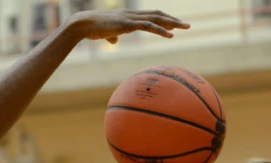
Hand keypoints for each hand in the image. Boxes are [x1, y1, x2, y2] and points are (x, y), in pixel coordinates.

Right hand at [68, 9, 189, 43]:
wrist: (83, 24)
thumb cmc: (93, 29)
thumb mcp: (106, 33)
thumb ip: (112, 35)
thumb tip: (114, 41)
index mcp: (129, 16)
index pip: (151, 15)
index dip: (164, 19)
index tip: (175, 24)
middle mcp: (132, 14)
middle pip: (158, 15)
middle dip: (173, 20)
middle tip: (187, 25)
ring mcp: (131, 18)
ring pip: (156, 19)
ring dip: (172, 23)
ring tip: (185, 28)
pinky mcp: (128, 24)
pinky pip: (148, 26)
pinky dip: (161, 30)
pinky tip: (170, 35)